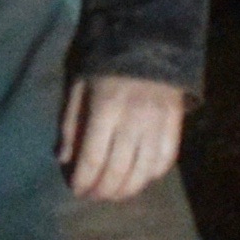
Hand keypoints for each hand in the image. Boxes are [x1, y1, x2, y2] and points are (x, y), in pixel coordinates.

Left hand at [60, 73, 187, 201]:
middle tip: (93, 196)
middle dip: (102, 191)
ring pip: (143, 172)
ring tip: (114, 195)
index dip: (84, 180)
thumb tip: (64, 159)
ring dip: (126, 191)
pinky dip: (152, 176)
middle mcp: (133, 120)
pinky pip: (166, 160)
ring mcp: (158, 123)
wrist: (148, 42)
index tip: (77, 190)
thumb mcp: (80, 88)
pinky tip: (140, 179)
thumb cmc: (106, 66)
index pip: (93, 158)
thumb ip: (71, 124)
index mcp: (106, 109)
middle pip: (118, 170)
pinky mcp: (176, 123)